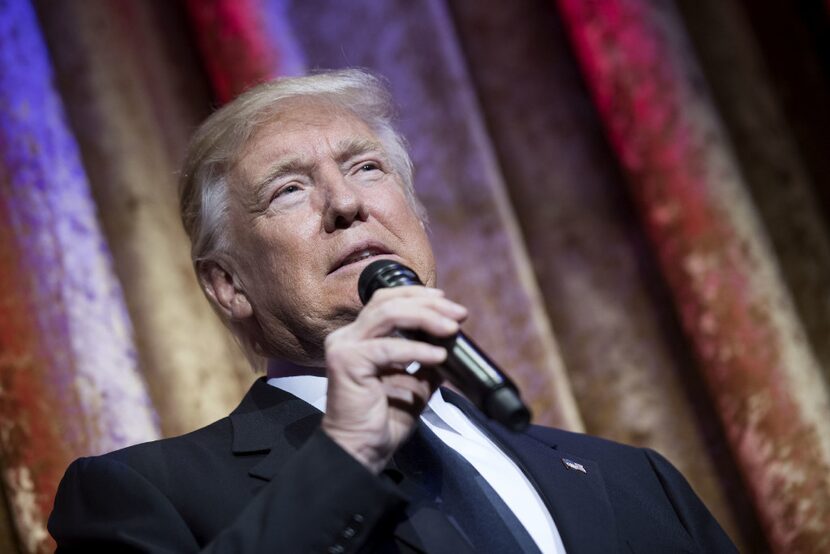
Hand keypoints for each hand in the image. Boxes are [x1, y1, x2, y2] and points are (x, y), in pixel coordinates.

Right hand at [321, 286, 466, 472]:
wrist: (362, 451)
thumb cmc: (383, 421)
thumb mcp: (414, 385)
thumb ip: (426, 362)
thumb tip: (450, 346)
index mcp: (359, 337)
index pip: (387, 301)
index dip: (418, 296)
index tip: (448, 304)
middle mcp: (347, 337)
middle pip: (389, 302)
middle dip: (428, 304)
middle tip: (458, 315)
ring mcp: (344, 347)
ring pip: (388, 314)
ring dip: (425, 318)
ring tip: (451, 329)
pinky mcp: (346, 362)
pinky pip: (388, 348)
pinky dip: (417, 350)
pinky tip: (437, 356)